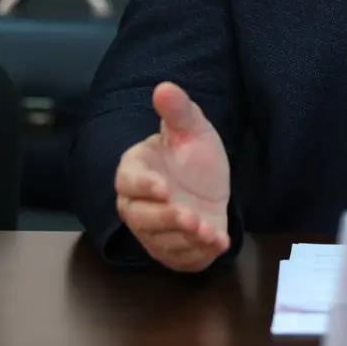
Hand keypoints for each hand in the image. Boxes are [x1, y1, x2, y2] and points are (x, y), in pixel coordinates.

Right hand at [114, 82, 231, 271]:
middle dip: (165, 219)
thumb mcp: (193, 129)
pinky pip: (178, 259)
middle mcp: (137, 205)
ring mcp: (153, 232)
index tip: (163, 187)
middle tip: (190, 216)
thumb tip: (164, 87)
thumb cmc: (193, 156)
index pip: (127, 181)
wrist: (211, 188)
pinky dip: (198, 255)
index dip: (143, 186)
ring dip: (184, 239)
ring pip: (159, 241)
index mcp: (135, 170)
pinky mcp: (172, 251)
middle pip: (139, 217)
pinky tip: (218, 243)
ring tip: (208, 231)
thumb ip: (178, 111)